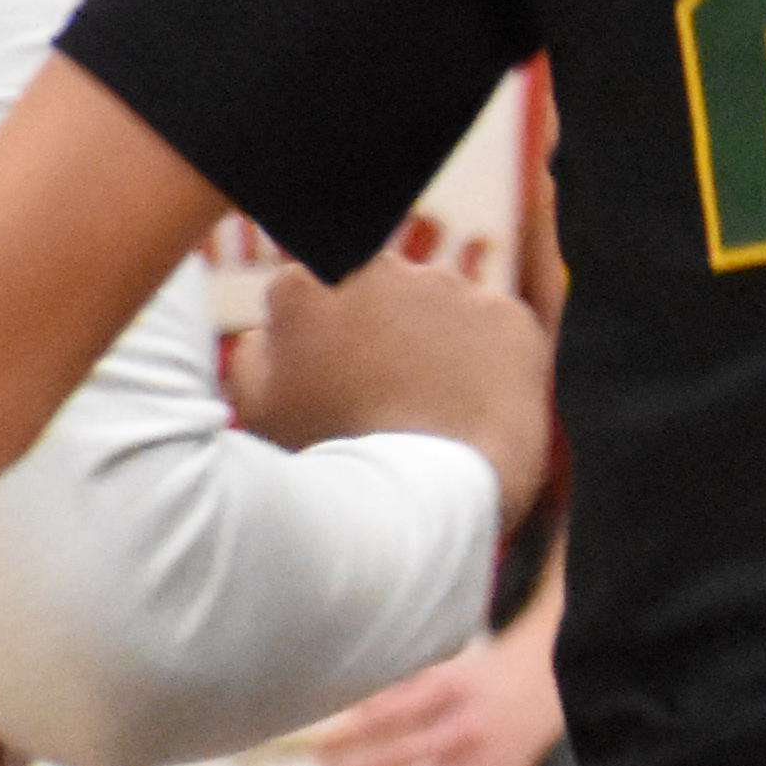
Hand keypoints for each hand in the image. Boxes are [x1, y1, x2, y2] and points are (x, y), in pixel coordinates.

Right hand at [233, 256, 550, 532]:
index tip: (327, 377)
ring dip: (434, 344)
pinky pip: (495, 333)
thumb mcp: (257, 410)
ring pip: (440, 310)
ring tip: (426, 410)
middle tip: (381, 396)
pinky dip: (488, 365)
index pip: (306, 294)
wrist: (424, 497)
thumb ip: (256, 352)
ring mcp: (452, 289)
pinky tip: (470, 408)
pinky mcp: (509, 317)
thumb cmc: (328, 458)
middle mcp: (382, 268)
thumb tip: (275, 327)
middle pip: (378, 293)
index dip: (316, 340)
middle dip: (380, 331)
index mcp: (308, 284)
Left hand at [314, 611, 561, 765]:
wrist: (547, 689)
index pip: (390, 718)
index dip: (348, 736)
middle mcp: (472, 732)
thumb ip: (395, 693)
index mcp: (456, 693)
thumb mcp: (441, 672)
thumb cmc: (479, 680)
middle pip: (403, 759)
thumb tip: (339, 721)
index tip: (318, 748)